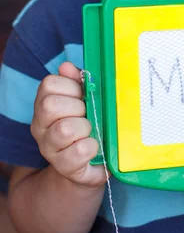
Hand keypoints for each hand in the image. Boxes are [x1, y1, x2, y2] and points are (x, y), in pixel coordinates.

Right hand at [31, 62, 107, 187]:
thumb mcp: (83, 100)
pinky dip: (92, 146)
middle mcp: (40, 126)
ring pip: (64, 128)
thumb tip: (66, 66)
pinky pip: (80, 150)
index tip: (81, 95)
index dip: (70, 86)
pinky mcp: (63, 166)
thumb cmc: (86, 125)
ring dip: (84, 127)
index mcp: (44, 105)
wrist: (88, 164)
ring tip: (89, 131)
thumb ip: (76, 81)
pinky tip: (93, 147)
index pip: (48, 84)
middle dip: (76, 106)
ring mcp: (49, 148)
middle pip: (50, 105)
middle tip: (85, 114)